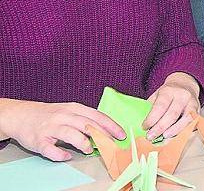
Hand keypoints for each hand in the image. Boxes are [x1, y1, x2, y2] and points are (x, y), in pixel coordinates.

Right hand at [0, 99, 124, 160]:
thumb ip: (86, 119)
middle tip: (111, 145)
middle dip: (101, 135)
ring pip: (70, 134)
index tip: (121, 135)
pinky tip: (66, 156)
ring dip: (82, 143)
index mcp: (74, 108)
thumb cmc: (50, 114)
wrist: (21, 115)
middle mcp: (63, 116)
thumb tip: (107, 131)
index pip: (97, 116)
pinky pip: (49, 148)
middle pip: (86, 124)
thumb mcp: (70, 110)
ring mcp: (50, 128)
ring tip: (89, 150)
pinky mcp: (38, 139)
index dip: (111, 126)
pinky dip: (59, 154)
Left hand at [144, 72, 200, 140]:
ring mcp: (193, 103)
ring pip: (185, 119)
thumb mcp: (157, 95)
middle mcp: (183, 96)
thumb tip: (143, 126)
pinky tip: (175, 136)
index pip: (160, 106)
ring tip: (164, 137)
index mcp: (169, 91)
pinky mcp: (198, 111)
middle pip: (172, 114)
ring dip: (174, 130)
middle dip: (160, 128)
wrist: (185, 85)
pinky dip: (183, 131)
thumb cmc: (168, 93)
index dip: (152, 119)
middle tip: (151, 136)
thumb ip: (151, 108)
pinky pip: (192, 123)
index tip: (144, 127)